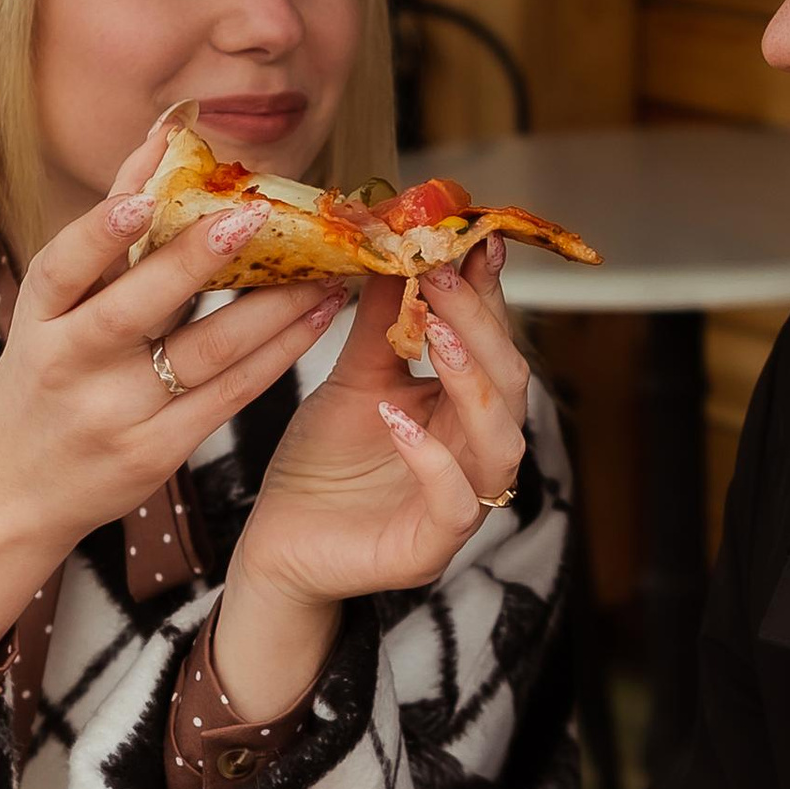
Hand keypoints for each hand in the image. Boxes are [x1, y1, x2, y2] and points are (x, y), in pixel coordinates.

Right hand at [0, 132, 339, 658]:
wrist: (11, 491)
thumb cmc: (46, 376)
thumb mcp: (55, 310)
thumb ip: (112, 230)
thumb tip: (165, 134)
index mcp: (39, 320)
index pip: (60, 268)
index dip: (98, 233)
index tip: (140, 198)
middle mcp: (69, 365)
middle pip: (132, 311)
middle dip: (191, 262)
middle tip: (252, 217)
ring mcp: (113, 414)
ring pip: (200, 355)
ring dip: (268, 309)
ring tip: (320, 270)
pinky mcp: (155, 452)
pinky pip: (227, 397)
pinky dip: (276, 354)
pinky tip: (314, 318)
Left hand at [210, 242, 530, 718]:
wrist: (278, 541)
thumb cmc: (321, 463)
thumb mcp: (352, 378)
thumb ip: (378, 322)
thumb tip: (391, 243)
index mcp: (462, 411)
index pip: (492, 344)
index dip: (488, 294)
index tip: (472, 239)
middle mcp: (475, 455)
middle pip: (511, 385)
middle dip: (483, 327)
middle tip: (443, 276)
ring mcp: (460, 505)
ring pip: (501, 444)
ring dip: (474, 385)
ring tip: (438, 337)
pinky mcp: (429, 549)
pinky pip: (458, 507)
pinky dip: (434, 461)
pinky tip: (399, 420)